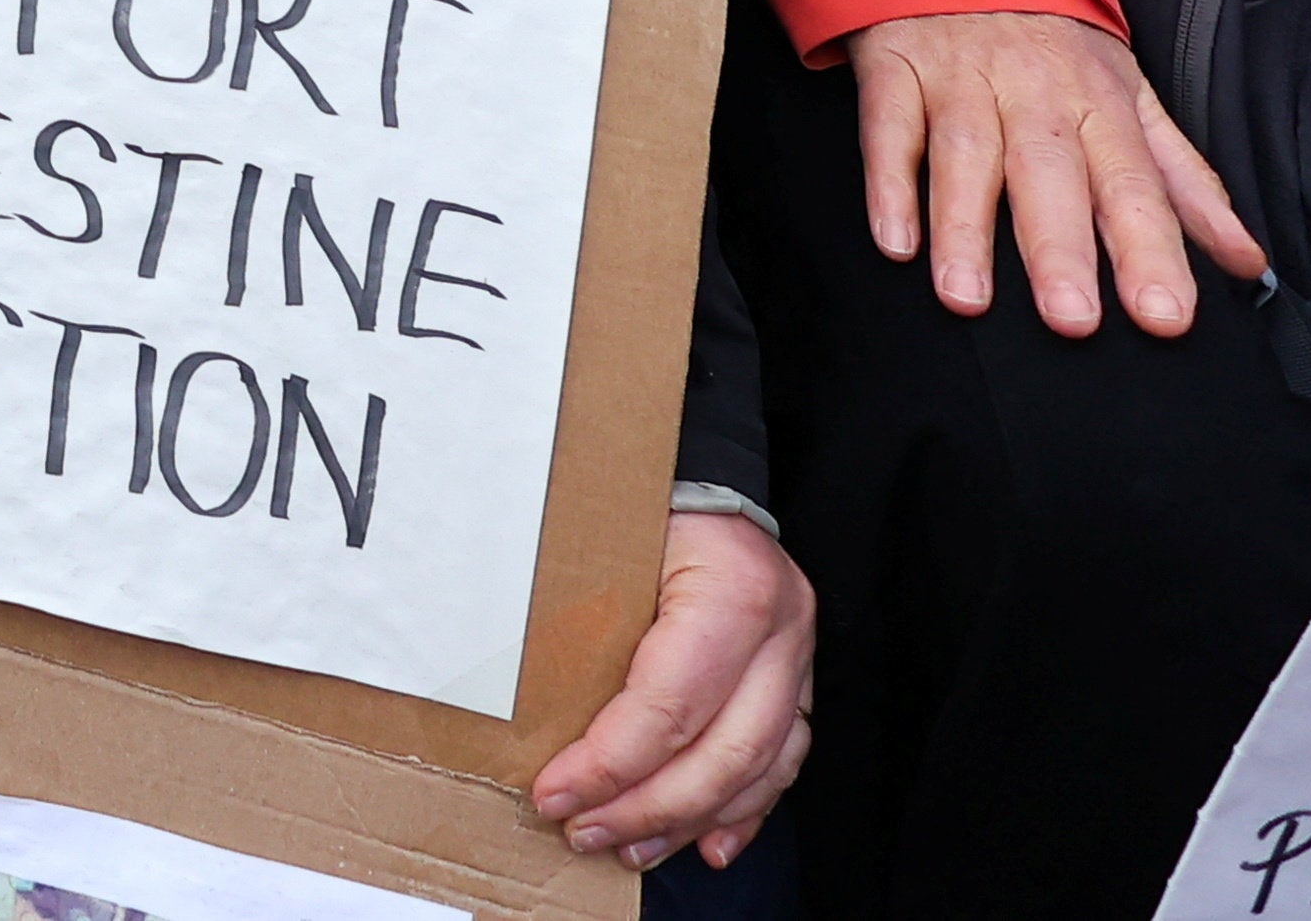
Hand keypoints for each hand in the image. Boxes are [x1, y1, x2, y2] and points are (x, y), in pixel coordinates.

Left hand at [532, 509, 816, 867]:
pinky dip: (744, 808)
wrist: (697, 464)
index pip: (668, 705)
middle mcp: (781, 626)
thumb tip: (512, 707)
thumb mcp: (603, 541)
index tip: (554, 793)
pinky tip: (710, 842)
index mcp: (733, 588)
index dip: (608, 764)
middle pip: (721, 751)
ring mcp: (798, 653)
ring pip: (758, 766)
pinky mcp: (796, 673)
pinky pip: (781, 757)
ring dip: (690, 819)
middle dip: (647, 808)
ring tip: (629, 847)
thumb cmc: (638, 497)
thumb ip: (576, 618)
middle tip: (585, 832)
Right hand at [845, 6, 1264, 336]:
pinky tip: (894, 243)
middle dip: (1060, 246)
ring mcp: (960, 76)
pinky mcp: (895, 66)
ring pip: (964, 153)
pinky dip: (887, 183)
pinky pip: (888, 126)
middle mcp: (1033, 89)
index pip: (1133, 184)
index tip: (1165, 317)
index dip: (1151, 249)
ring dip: (963, 227)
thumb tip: (1249, 262)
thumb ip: (1185, 182)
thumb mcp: (1131, 97)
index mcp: (1100, 102)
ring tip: (967, 300)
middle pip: (1049, 171)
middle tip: (1071, 322)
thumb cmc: (1056, 42)